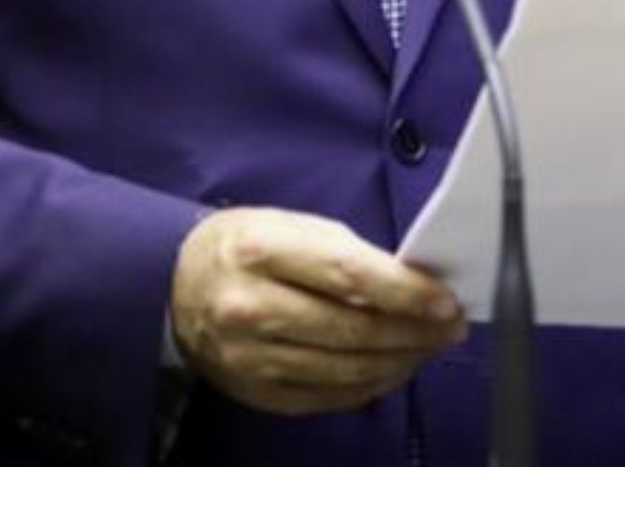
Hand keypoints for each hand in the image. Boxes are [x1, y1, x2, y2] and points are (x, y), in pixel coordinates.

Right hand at [170, 206, 468, 415]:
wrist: (175, 286)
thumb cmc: (243, 248)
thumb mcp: (289, 226)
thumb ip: (348, 253)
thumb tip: (415, 284)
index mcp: (259, 250)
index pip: (349, 276)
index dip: (406, 293)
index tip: (446, 302)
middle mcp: (250, 305)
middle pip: (354, 329)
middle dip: (415, 331)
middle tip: (449, 327)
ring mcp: (250, 355)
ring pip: (348, 370)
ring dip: (401, 361)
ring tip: (426, 347)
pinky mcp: (256, 390)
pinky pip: (330, 397)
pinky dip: (370, 385)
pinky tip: (390, 367)